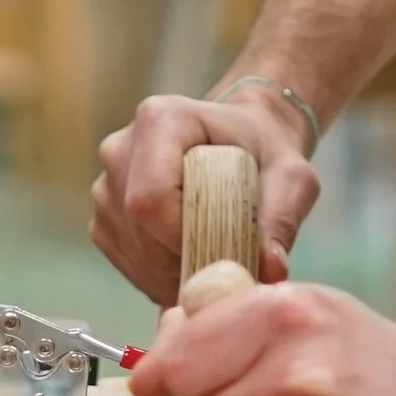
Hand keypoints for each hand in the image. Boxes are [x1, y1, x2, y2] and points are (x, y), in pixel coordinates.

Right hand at [90, 89, 321, 302]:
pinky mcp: (104, 215)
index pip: (151, 196)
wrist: (243, 143)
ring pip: (129, 248)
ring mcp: (105, 182)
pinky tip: (190, 266)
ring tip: (212, 265)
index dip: (182, 238)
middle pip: (137, 225)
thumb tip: (271, 269)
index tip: (223, 253)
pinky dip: (157, 276)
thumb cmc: (266, 153)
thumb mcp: (291, 177)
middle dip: (180, 261)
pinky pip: (123, 259)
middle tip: (224, 269)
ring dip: (170, 273)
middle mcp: (121, 147)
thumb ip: (282, 217)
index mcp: (162, 119)